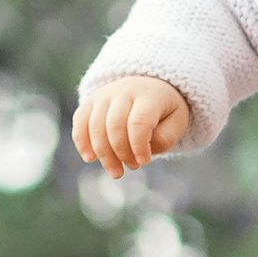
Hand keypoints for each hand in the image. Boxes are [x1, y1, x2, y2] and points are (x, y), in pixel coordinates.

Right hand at [73, 75, 189, 177]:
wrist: (150, 85)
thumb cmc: (164, 110)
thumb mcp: (177, 122)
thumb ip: (165, 138)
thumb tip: (142, 151)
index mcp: (149, 96)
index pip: (138, 122)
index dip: (138, 147)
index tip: (144, 161)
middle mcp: (124, 91)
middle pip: (114, 126)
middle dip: (121, 153)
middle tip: (133, 167)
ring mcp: (104, 94)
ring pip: (95, 126)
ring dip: (103, 154)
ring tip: (116, 171)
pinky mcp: (90, 101)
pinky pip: (80, 121)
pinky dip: (82, 142)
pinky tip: (90, 158)